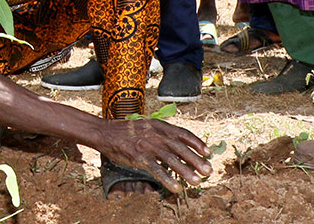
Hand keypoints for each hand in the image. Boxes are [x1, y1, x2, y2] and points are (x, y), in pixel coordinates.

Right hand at [95, 118, 212, 192]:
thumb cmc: (126, 131)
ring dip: (186, 172)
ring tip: (196, 182)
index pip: (183, 133)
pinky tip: (176, 187)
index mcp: (159, 125)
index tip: (207, 152)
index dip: (197, 143)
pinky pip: (156, 170)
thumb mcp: (146, 126)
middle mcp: (156, 134)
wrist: (105, 132)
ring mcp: (147, 145)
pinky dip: (167, 179)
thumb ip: (161, 134)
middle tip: (208, 171)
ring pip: (171, 160)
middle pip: (181, 148)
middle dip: (196, 160)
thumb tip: (177, 144)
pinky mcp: (139, 157)